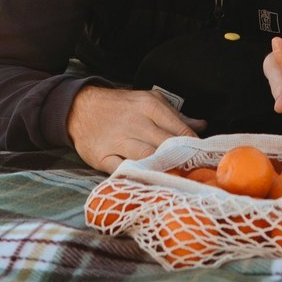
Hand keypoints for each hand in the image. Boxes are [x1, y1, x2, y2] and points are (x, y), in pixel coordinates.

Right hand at [67, 84, 204, 173]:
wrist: (80, 108)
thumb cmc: (122, 106)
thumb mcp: (149, 101)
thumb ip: (176, 116)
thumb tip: (201, 126)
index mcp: (149, 106)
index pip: (180, 130)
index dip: (193, 147)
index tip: (201, 157)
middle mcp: (134, 122)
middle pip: (166, 146)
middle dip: (182, 160)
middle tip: (193, 171)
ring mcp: (117, 140)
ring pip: (147, 158)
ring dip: (163, 169)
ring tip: (175, 177)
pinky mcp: (101, 156)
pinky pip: (123, 170)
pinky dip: (137, 176)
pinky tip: (149, 180)